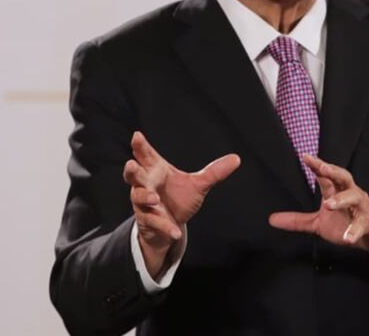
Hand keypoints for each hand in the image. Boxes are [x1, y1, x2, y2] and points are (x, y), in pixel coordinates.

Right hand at [123, 131, 239, 277]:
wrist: (170, 227)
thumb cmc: (178, 199)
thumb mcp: (197, 185)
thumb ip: (214, 173)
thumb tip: (236, 158)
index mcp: (157, 171)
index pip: (146, 155)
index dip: (141, 146)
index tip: (137, 136)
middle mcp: (146, 185)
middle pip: (134, 174)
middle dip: (132, 170)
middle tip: (132, 164)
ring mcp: (144, 203)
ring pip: (138, 197)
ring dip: (145, 197)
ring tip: (154, 199)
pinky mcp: (147, 221)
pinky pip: (154, 222)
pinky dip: (165, 227)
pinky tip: (176, 232)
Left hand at [268, 155, 368, 257]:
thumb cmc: (349, 222)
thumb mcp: (319, 223)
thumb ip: (297, 220)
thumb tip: (272, 219)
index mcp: (338, 191)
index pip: (326, 176)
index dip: (317, 165)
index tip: (305, 156)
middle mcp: (351, 194)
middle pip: (343, 177)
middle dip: (333, 171)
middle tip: (321, 167)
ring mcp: (362, 208)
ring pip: (354, 197)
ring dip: (342, 199)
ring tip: (329, 204)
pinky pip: (362, 225)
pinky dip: (354, 231)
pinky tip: (348, 237)